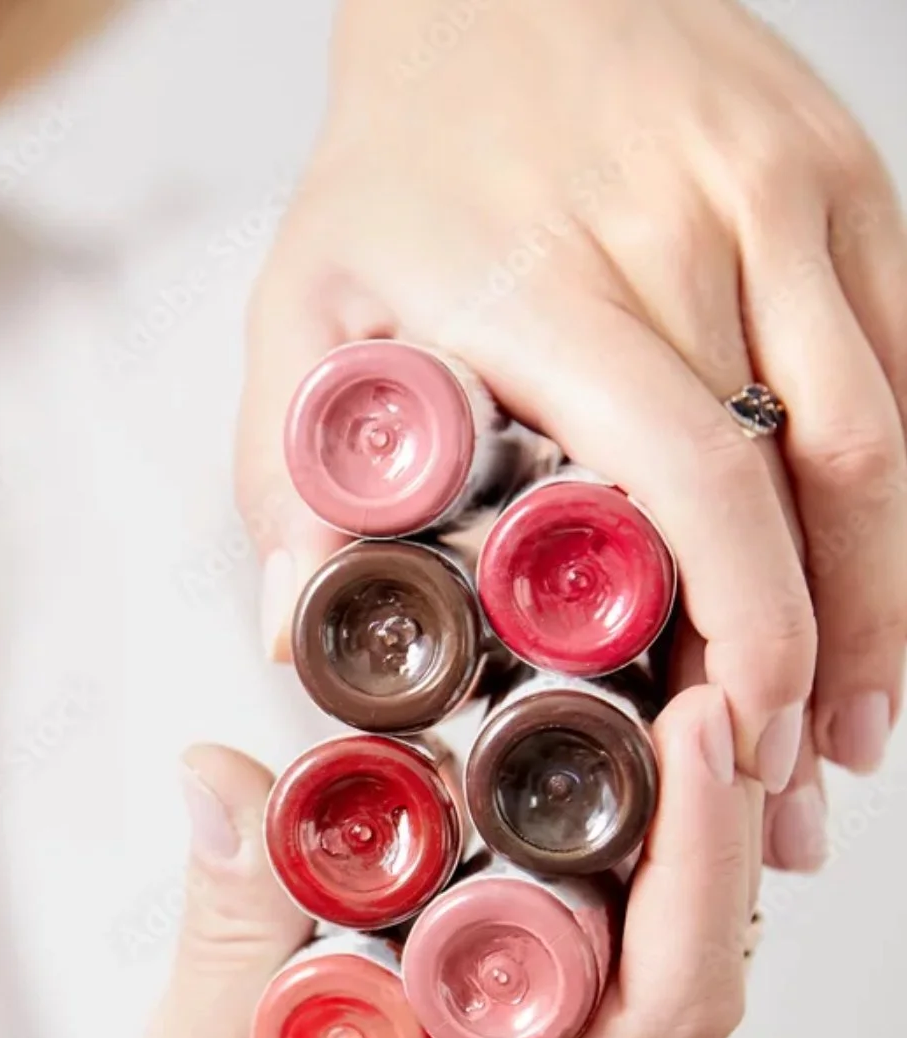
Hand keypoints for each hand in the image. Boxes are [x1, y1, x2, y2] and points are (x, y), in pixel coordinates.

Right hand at [134, 685, 758, 1037]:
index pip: (669, 999)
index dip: (703, 857)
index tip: (692, 717)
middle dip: (711, 789)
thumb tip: (223, 774)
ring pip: (690, 945)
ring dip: (690, 815)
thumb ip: (221, 948)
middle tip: (677, 637)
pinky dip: (652, 857)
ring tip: (656, 670)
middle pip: (708, 947)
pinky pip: (650, 955)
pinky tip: (610, 770)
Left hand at [236, 0, 906, 875]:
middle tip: (805, 779)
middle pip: (816, 471)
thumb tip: (297, 635)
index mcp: (551, 276)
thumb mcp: (306, 304)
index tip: (747, 734)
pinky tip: (877, 592)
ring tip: (856, 725)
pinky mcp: (849, 185)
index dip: (744, 621)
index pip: (691, 467)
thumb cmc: (403, 161)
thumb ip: (289, 476)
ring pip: (888, 427)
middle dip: (829, 648)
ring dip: (888, 596)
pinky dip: (901, 497)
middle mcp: (695, 224)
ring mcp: (791, 196)